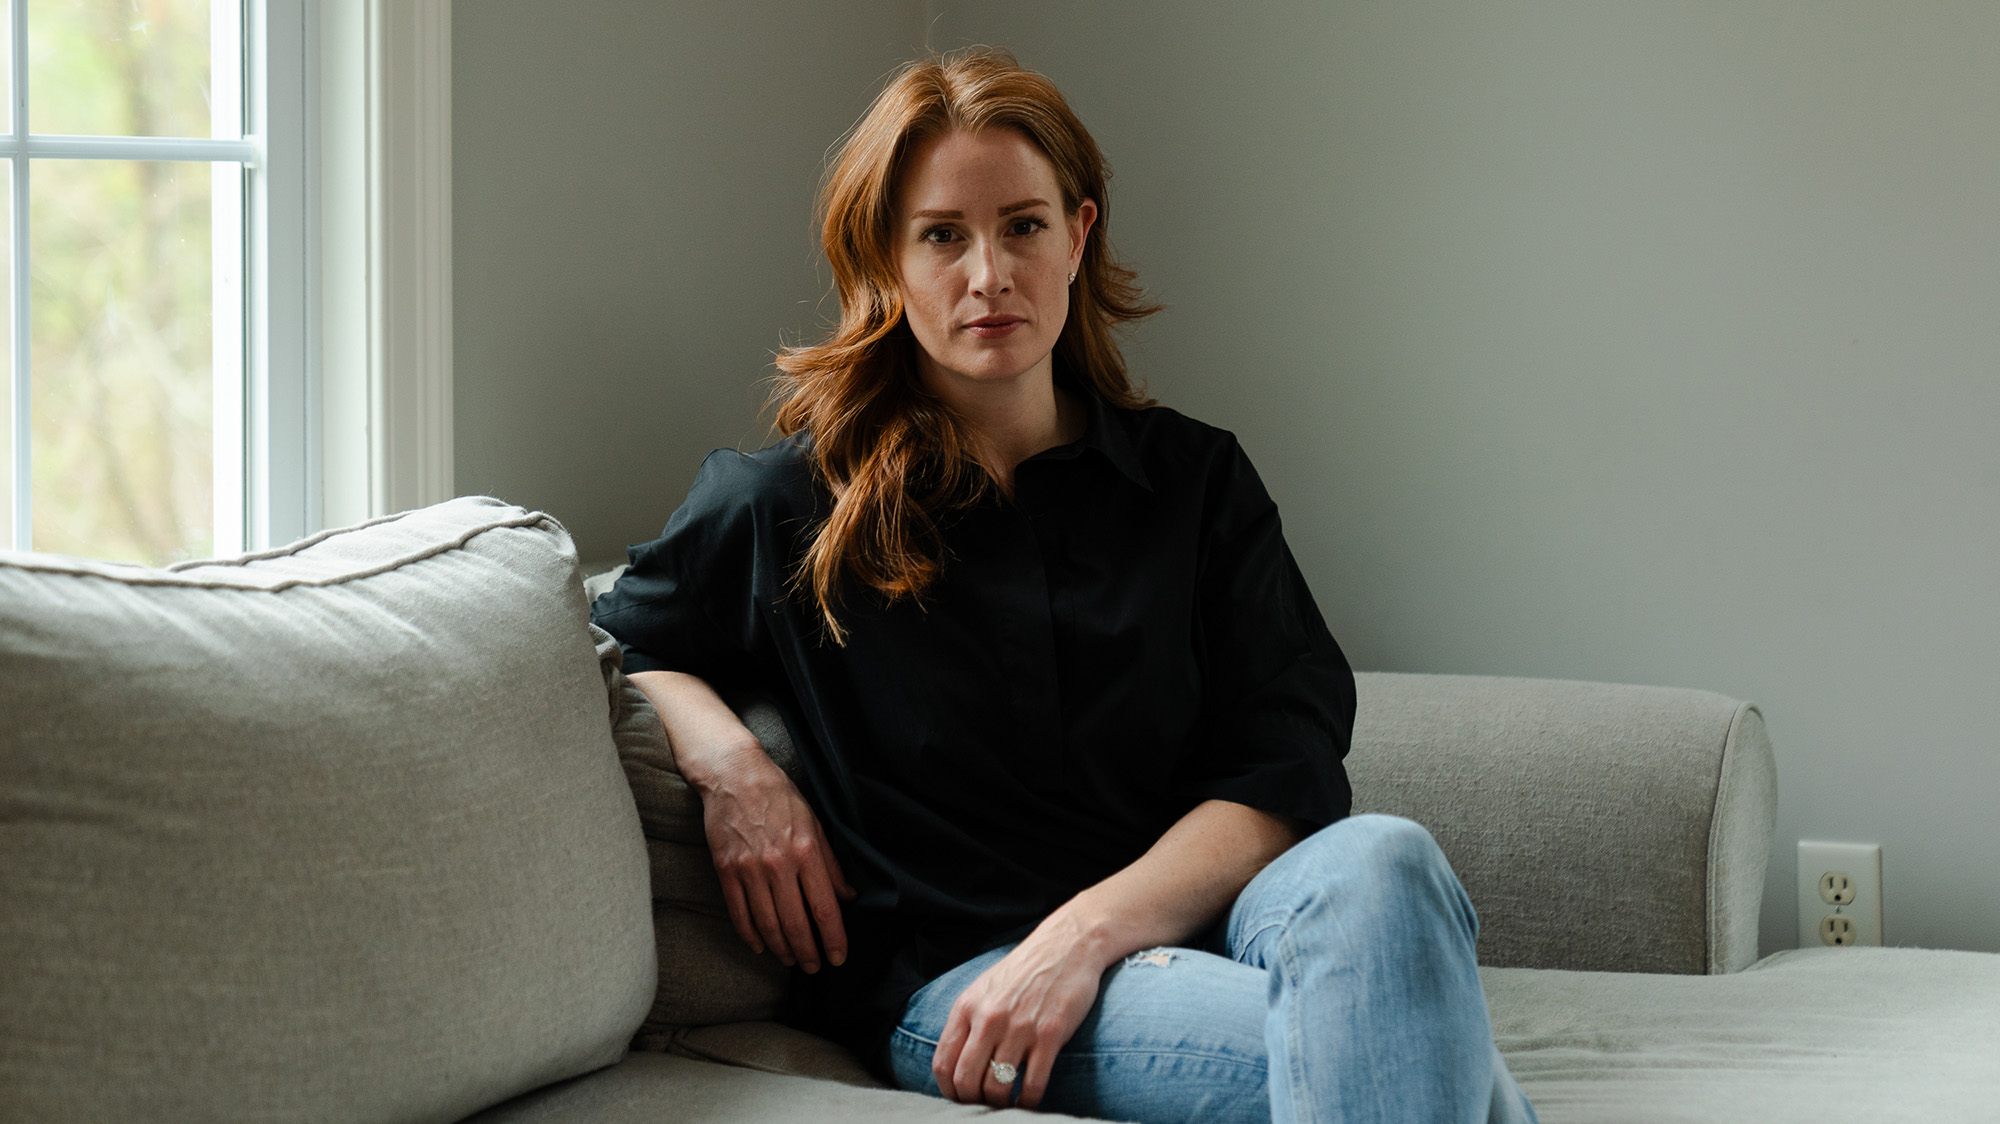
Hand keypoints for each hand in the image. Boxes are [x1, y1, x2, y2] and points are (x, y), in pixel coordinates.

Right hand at [699, 752, 855, 972]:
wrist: (734, 775)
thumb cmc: (779, 796)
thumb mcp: (815, 823)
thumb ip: (831, 863)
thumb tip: (847, 895)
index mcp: (806, 852)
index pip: (825, 908)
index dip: (834, 938)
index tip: (839, 956)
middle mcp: (778, 865)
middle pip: (796, 924)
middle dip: (809, 952)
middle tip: (815, 967)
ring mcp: (749, 870)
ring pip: (768, 924)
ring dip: (782, 949)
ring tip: (792, 960)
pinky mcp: (726, 871)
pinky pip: (739, 913)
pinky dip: (750, 935)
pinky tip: (761, 946)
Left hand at [931, 916, 1103, 1109]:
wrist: (1067, 945)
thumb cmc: (1024, 970)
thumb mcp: (985, 988)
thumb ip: (968, 1021)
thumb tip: (956, 1063)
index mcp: (968, 1006)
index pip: (943, 1062)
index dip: (948, 1090)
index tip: (959, 1097)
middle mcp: (989, 1018)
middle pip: (966, 1080)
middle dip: (972, 1101)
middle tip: (984, 1104)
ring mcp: (1020, 1027)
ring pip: (997, 1087)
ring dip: (1000, 1104)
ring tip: (1006, 1104)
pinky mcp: (1050, 1034)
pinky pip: (1033, 1084)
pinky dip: (1028, 1101)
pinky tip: (1029, 1099)